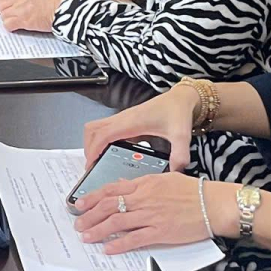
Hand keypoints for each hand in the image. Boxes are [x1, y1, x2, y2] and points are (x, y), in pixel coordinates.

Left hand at [0, 0, 70, 32]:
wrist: (65, 6)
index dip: (5, 1)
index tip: (5, 5)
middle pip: (2, 4)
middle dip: (5, 10)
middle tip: (9, 14)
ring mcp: (19, 8)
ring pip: (3, 15)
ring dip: (8, 19)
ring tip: (14, 22)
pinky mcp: (22, 20)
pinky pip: (8, 24)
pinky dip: (10, 27)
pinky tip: (15, 28)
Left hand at [72, 172, 224, 250]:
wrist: (213, 204)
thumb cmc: (193, 191)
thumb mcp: (164, 178)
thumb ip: (142, 182)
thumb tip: (123, 185)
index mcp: (144, 183)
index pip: (111, 189)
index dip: (92, 197)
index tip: (80, 203)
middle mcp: (144, 199)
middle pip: (109, 206)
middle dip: (89, 215)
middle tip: (78, 223)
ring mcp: (151, 216)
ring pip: (117, 222)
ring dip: (98, 230)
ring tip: (87, 236)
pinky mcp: (160, 232)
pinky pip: (135, 239)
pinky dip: (119, 244)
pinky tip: (108, 248)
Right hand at [83, 85, 200, 170]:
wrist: (181, 99)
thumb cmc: (178, 112)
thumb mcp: (181, 135)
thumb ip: (180, 155)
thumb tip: (175, 172)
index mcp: (132, 122)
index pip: (104, 134)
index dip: (94, 150)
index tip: (90, 164)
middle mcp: (123, 119)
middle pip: (93, 129)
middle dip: (88, 147)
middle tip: (92, 165)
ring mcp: (123, 119)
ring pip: (96, 127)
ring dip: (92, 142)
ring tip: (96, 160)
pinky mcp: (126, 121)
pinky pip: (105, 129)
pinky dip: (100, 140)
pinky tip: (109, 153)